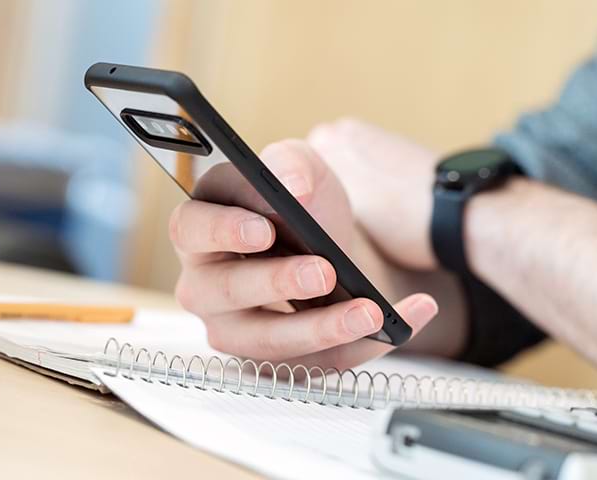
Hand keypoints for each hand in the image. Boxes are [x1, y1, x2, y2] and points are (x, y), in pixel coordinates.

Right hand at [169, 139, 438, 369]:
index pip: (191, 230)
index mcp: (200, 229)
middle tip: (324, 271)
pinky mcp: (278, 359)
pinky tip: (404, 319)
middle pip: (227, 293)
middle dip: (277, 284)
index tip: (263, 229)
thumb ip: (290, 163)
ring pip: (269, 343)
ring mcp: (238, 330)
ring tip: (370, 312)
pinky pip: (315, 363)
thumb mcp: (298, 169)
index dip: (222, 231)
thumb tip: (293, 186)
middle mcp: (207, 286)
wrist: (327, 243)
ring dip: (322, 330)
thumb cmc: (297, 205)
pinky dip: (363, 346)